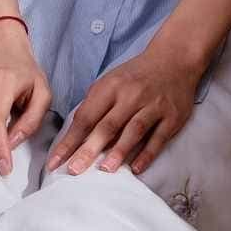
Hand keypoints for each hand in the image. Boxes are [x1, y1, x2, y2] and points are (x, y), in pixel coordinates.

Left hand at [44, 42, 204, 179]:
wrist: (174, 60)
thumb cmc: (135, 76)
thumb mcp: (109, 82)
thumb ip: (93, 107)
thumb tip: (74, 137)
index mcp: (110, 87)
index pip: (86, 117)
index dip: (70, 141)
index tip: (55, 162)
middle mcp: (131, 95)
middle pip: (108, 125)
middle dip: (89, 149)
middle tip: (74, 170)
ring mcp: (153, 106)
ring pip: (134, 130)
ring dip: (119, 151)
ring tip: (105, 170)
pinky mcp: (173, 116)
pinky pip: (159, 137)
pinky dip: (148, 154)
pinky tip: (137, 169)